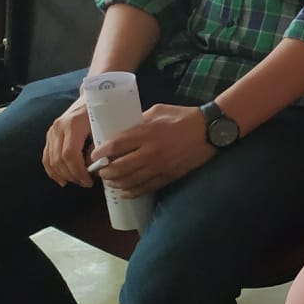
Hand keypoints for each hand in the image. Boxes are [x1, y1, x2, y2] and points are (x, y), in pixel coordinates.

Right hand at [42, 97, 94, 186]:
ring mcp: (52, 131)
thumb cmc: (103, 109)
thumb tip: (98, 165)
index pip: (70, 154)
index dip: (78, 171)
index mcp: (72, 124)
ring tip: (77, 181)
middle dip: (72, 175)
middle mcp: (58, 127)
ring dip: (63, 175)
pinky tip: (62, 179)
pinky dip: (53, 170)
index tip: (89, 181)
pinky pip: (46, 157)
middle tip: (85, 183)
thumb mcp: (107, 124)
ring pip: (50, 160)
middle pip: (59, 159)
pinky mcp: (50, 135)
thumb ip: (102, 144)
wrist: (91, 95)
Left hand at [91, 104, 215, 197]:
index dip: (100, 153)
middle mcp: (150, 151)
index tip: (94, 156)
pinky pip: (145, 188)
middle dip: (105, 171)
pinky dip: (131, 192)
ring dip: (115, 183)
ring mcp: (159, 166)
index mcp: (145, 132)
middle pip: (118, 167)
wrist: (209, 130)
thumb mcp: (158, 111)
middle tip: (100, 171)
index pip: (115, 146)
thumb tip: (122, 130)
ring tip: (109, 181)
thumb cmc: (183, 116)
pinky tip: (124, 191)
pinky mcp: (168, 176)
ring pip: (130, 180)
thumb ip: (139, 121)